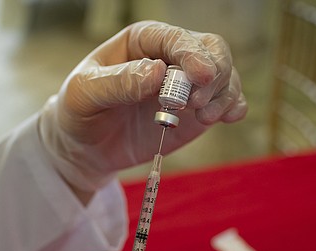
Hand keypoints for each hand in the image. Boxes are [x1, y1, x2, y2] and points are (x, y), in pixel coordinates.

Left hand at [39, 20, 247, 192]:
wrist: (87, 147)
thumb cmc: (81, 112)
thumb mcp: (85, 94)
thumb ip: (118, 82)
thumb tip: (157, 72)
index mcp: (142, 42)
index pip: (175, 38)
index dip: (192, 54)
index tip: (201, 76)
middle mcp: (171, 57)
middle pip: (212, 50)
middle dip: (214, 74)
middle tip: (197, 104)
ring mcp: (188, 85)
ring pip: (225, 75)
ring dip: (224, 94)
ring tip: (203, 118)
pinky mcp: (197, 111)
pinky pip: (228, 101)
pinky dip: (233, 107)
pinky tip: (226, 118)